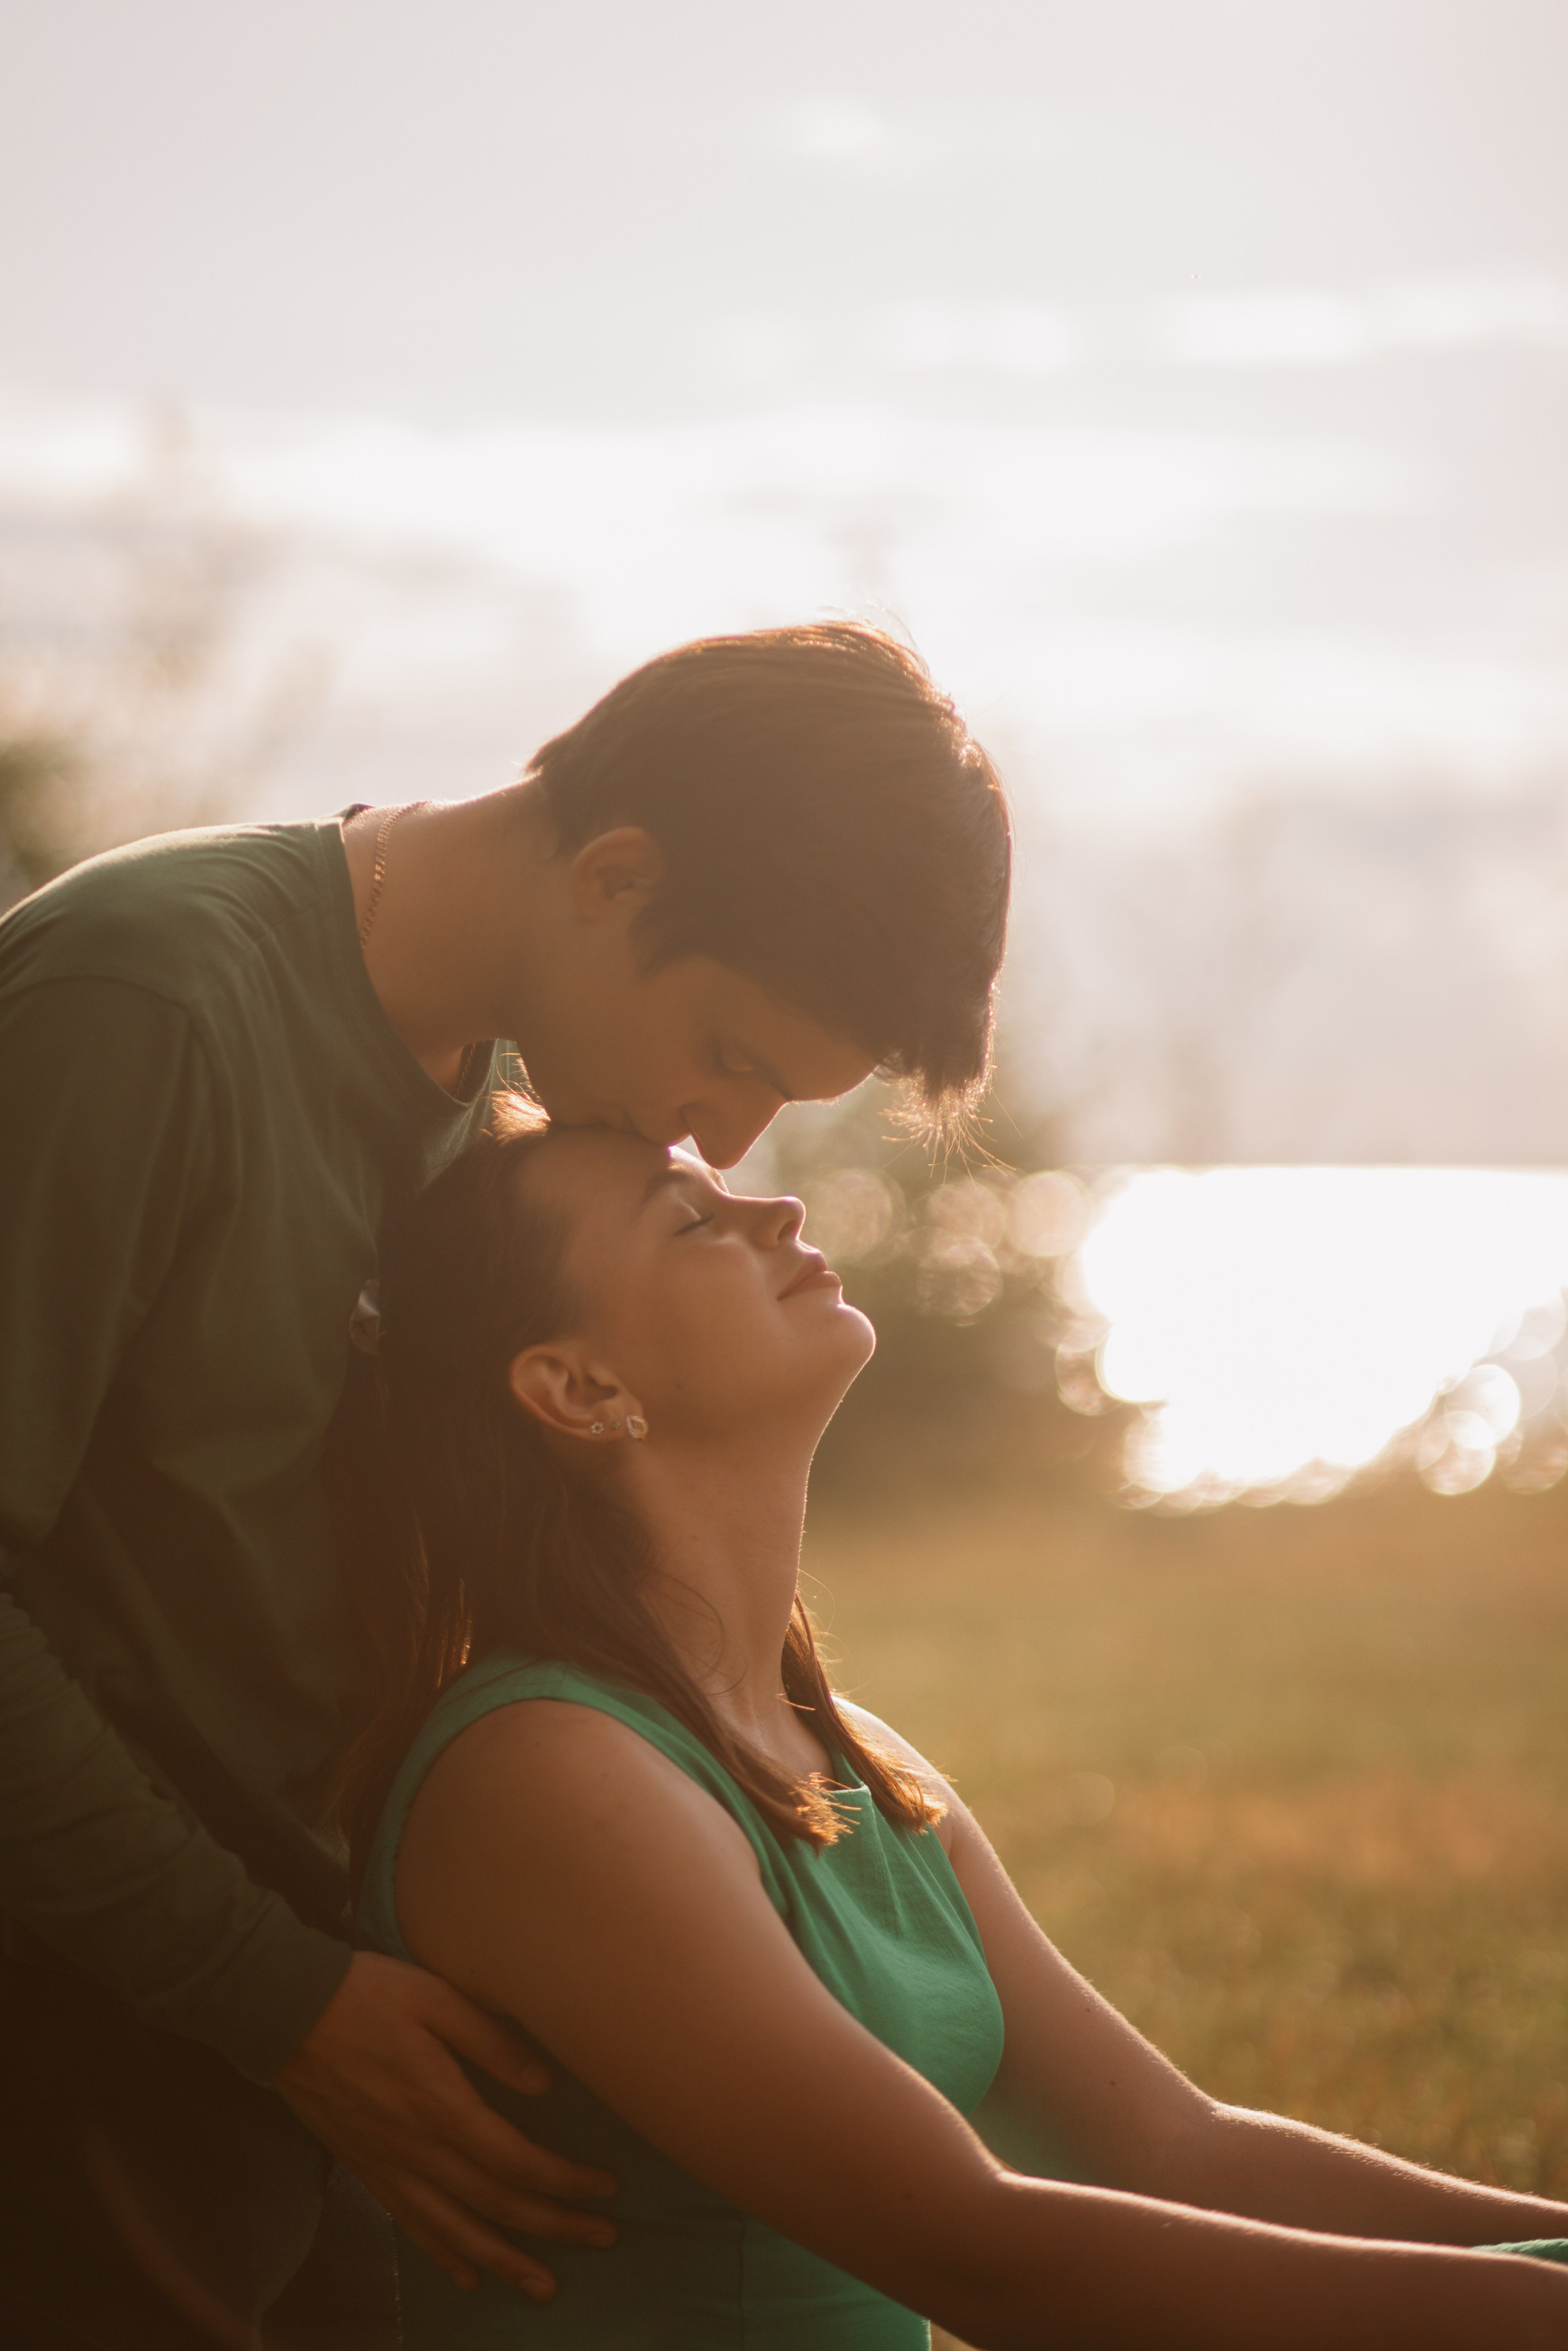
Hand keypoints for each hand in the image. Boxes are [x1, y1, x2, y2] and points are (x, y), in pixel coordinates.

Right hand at [274, 1950, 616, 2297]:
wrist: (285, 2013)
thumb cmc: (367, 1995)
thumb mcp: (437, 1997)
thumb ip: (491, 2041)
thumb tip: (542, 2085)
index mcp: (442, 2107)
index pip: (518, 2162)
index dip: (565, 2181)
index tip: (606, 2187)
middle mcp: (418, 2150)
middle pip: (498, 2204)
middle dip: (555, 2226)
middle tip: (603, 2238)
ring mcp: (389, 2167)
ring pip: (456, 2231)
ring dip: (504, 2262)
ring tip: (543, 2287)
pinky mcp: (366, 2170)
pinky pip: (410, 2227)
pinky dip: (442, 2256)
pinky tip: (466, 2278)